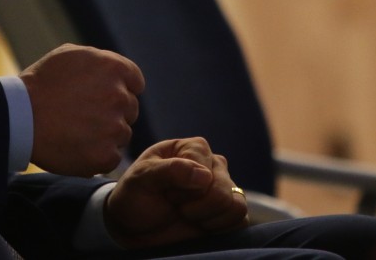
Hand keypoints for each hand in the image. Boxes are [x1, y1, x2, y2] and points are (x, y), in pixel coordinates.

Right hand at [19, 44, 144, 175]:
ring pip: (122, 134)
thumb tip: (115, 71)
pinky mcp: (105, 155)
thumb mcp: (69, 55)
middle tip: (85, 116)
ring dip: (106, 134)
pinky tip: (77, 147)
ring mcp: (114, 128)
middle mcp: (119, 97)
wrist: (19, 116)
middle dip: (113, 112)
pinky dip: (98, 155)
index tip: (103, 97)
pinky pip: (112, 156)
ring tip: (77, 132)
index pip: (135, 82)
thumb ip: (99, 60)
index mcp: (114, 69)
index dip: (120, 89)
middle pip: (130, 109)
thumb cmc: (40, 83)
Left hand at [104, 137, 248, 248]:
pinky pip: (241, 220)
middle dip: (195, 207)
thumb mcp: (141, 179)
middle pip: (222, 190)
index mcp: (193, 148)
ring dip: (208, 219)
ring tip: (188, 216)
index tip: (165, 192)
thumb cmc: (135, 196)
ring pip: (236, 206)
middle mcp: (213, 164)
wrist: (134, 227)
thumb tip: (205, 176)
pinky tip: (201, 225)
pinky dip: (220, 228)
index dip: (183, 190)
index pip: (204, 172)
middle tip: (176, 206)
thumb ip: (169, 170)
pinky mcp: (228, 211)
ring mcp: (223, 187)